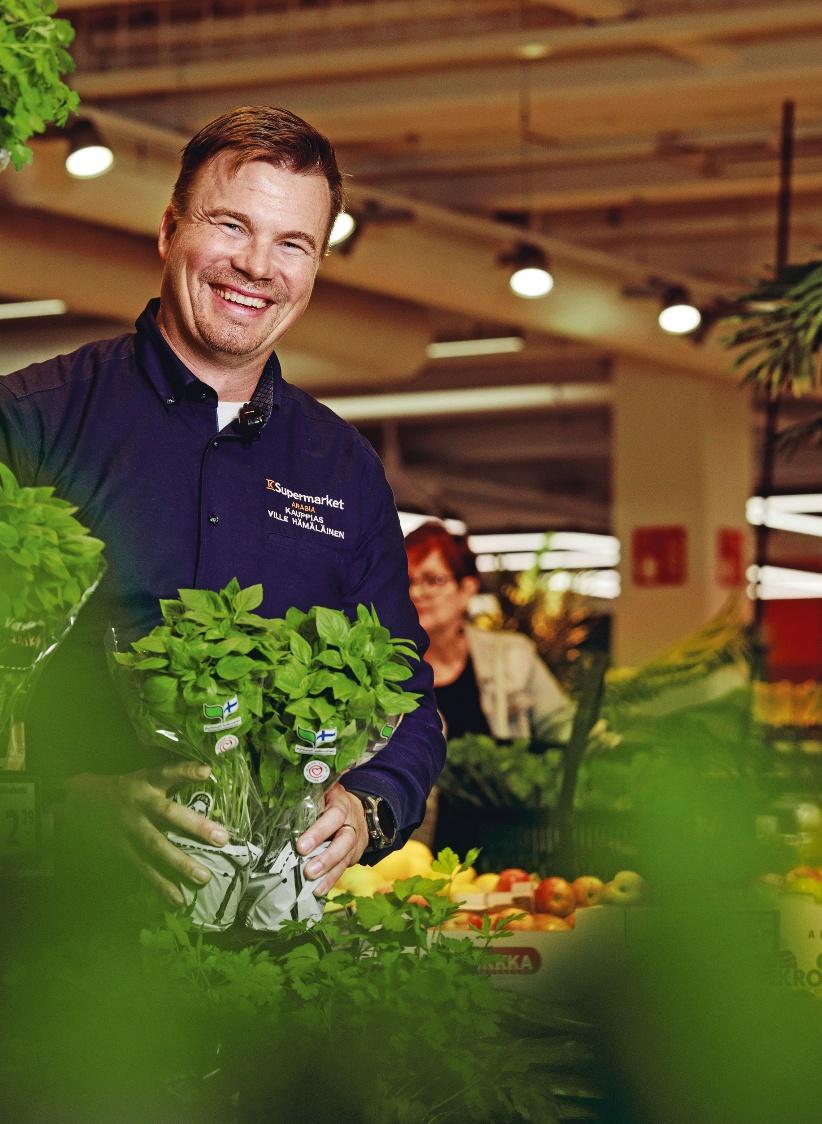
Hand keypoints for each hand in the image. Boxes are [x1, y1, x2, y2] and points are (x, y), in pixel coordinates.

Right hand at [63, 761, 229, 906]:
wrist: (83, 803)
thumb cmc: (128, 789)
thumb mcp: (145, 777)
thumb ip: (173, 777)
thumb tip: (209, 772)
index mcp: (146, 782)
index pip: (166, 772)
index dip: (185, 770)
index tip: (205, 770)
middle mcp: (138, 804)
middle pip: (167, 813)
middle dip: (194, 825)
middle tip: (221, 838)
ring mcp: (128, 829)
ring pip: (155, 846)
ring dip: (180, 863)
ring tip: (203, 877)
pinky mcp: (121, 850)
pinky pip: (142, 869)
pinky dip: (160, 885)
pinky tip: (177, 900)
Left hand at [294, 783, 367, 895]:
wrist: (357, 810)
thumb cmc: (330, 801)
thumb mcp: (322, 794)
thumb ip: (306, 800)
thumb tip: (278, 807)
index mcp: (341, 803)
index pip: (334, 816)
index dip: (319, 832)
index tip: (301, 847)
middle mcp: (351, 822)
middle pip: (344, 840)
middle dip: (326, 857)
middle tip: (308, 871)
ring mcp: (355, 840)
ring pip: (345, 857)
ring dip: (328, 873)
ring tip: (313, 884)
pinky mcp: (353, 855)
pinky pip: (343, 868)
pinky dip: (330, 880)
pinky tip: (318, 889)